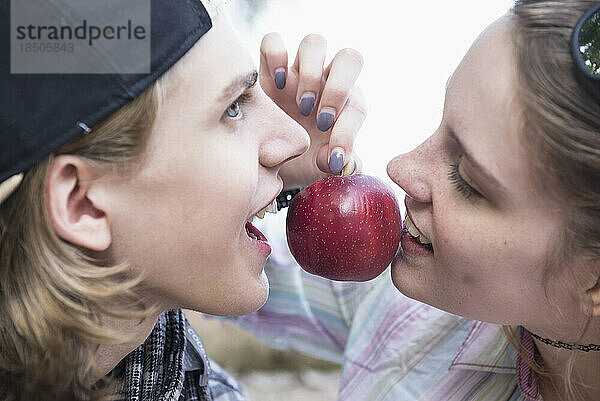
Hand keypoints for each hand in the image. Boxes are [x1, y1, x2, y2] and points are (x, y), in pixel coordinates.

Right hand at [259, 33, 365, 188]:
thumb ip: (341, 167)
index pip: (356, 107)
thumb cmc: (302, 162)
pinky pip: (273, 41)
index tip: (332, 159)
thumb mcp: (321, 170)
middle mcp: (326, 82)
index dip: (348, 133)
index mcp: (345, 106)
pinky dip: (275, 55)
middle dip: (338, 89)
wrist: (270, 162)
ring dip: (310, 74)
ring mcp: (298, 72)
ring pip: (314, 43)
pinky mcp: (268, 69)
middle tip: (321, 121)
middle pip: (348, 59)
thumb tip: (343, 162)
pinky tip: (276, 84)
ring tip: (300, 106)